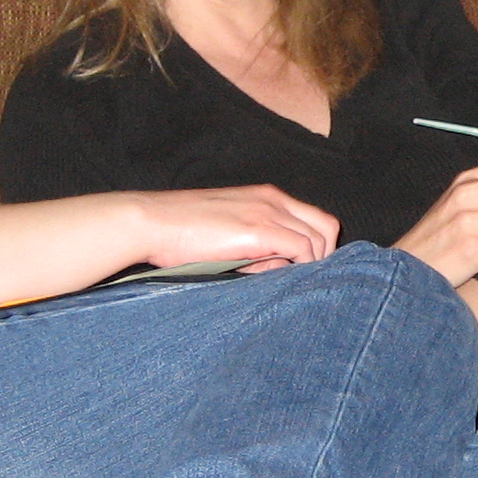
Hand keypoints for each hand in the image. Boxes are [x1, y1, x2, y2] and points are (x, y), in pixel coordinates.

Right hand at [126, 184, 342, 271]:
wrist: (151, 222)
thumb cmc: (181, 232)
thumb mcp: (228, 234)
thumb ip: (259, 248)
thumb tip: (284, 266)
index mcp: (266, 196)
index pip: (314, 218)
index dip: (318, 246)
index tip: (306, 268)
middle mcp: (273, 200)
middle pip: (326, 226)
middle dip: (323, 256)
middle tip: (305, 279)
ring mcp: (267, 212)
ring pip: (317, 239)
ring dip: (310, 264)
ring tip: (286, 281)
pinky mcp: (259, 230)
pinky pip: (300, 249)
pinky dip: (300, 267)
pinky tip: (281, 278)